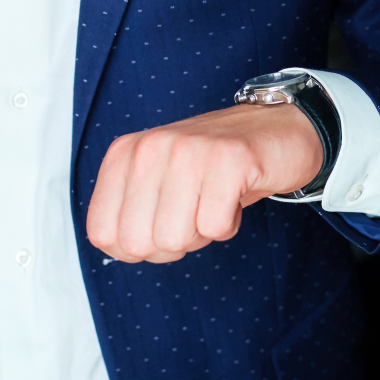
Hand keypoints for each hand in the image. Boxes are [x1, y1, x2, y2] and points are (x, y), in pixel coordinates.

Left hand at [86, 103, 323, 263]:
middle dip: (171, 244)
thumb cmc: (213, 166)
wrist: (277, 130)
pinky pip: (216, 227)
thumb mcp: (156, 180)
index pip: (102, 234)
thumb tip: (122, 249)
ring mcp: (190, 149)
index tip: (161, 223)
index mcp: (125, 152)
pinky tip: (234, 195)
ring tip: (214, 200)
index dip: (134, 248)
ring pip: (176, 238)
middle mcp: (151, 145)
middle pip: (139, 243)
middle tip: (193, 213)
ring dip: (202, 233)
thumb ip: (127, 212)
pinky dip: (229, 224)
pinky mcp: (230, 158)